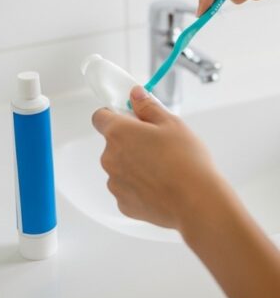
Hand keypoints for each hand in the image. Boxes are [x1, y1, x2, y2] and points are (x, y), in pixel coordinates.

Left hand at [91, 86, 225, 230]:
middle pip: (113, 144)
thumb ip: (148, 106)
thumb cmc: (186, 161)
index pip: (100, 117)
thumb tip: (135, 94)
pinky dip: (139, 188)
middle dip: (130, 142)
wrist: (196, 202)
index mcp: (118, 133)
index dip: (114, 115)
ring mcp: (114, 182)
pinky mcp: (122, 203)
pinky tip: (160, 188)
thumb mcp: (172, 123)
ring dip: (134, 166)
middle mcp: (109, 157)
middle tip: (157, 146)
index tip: (130, 118)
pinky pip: (127, 190)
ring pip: (120, 168)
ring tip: (163, 170)